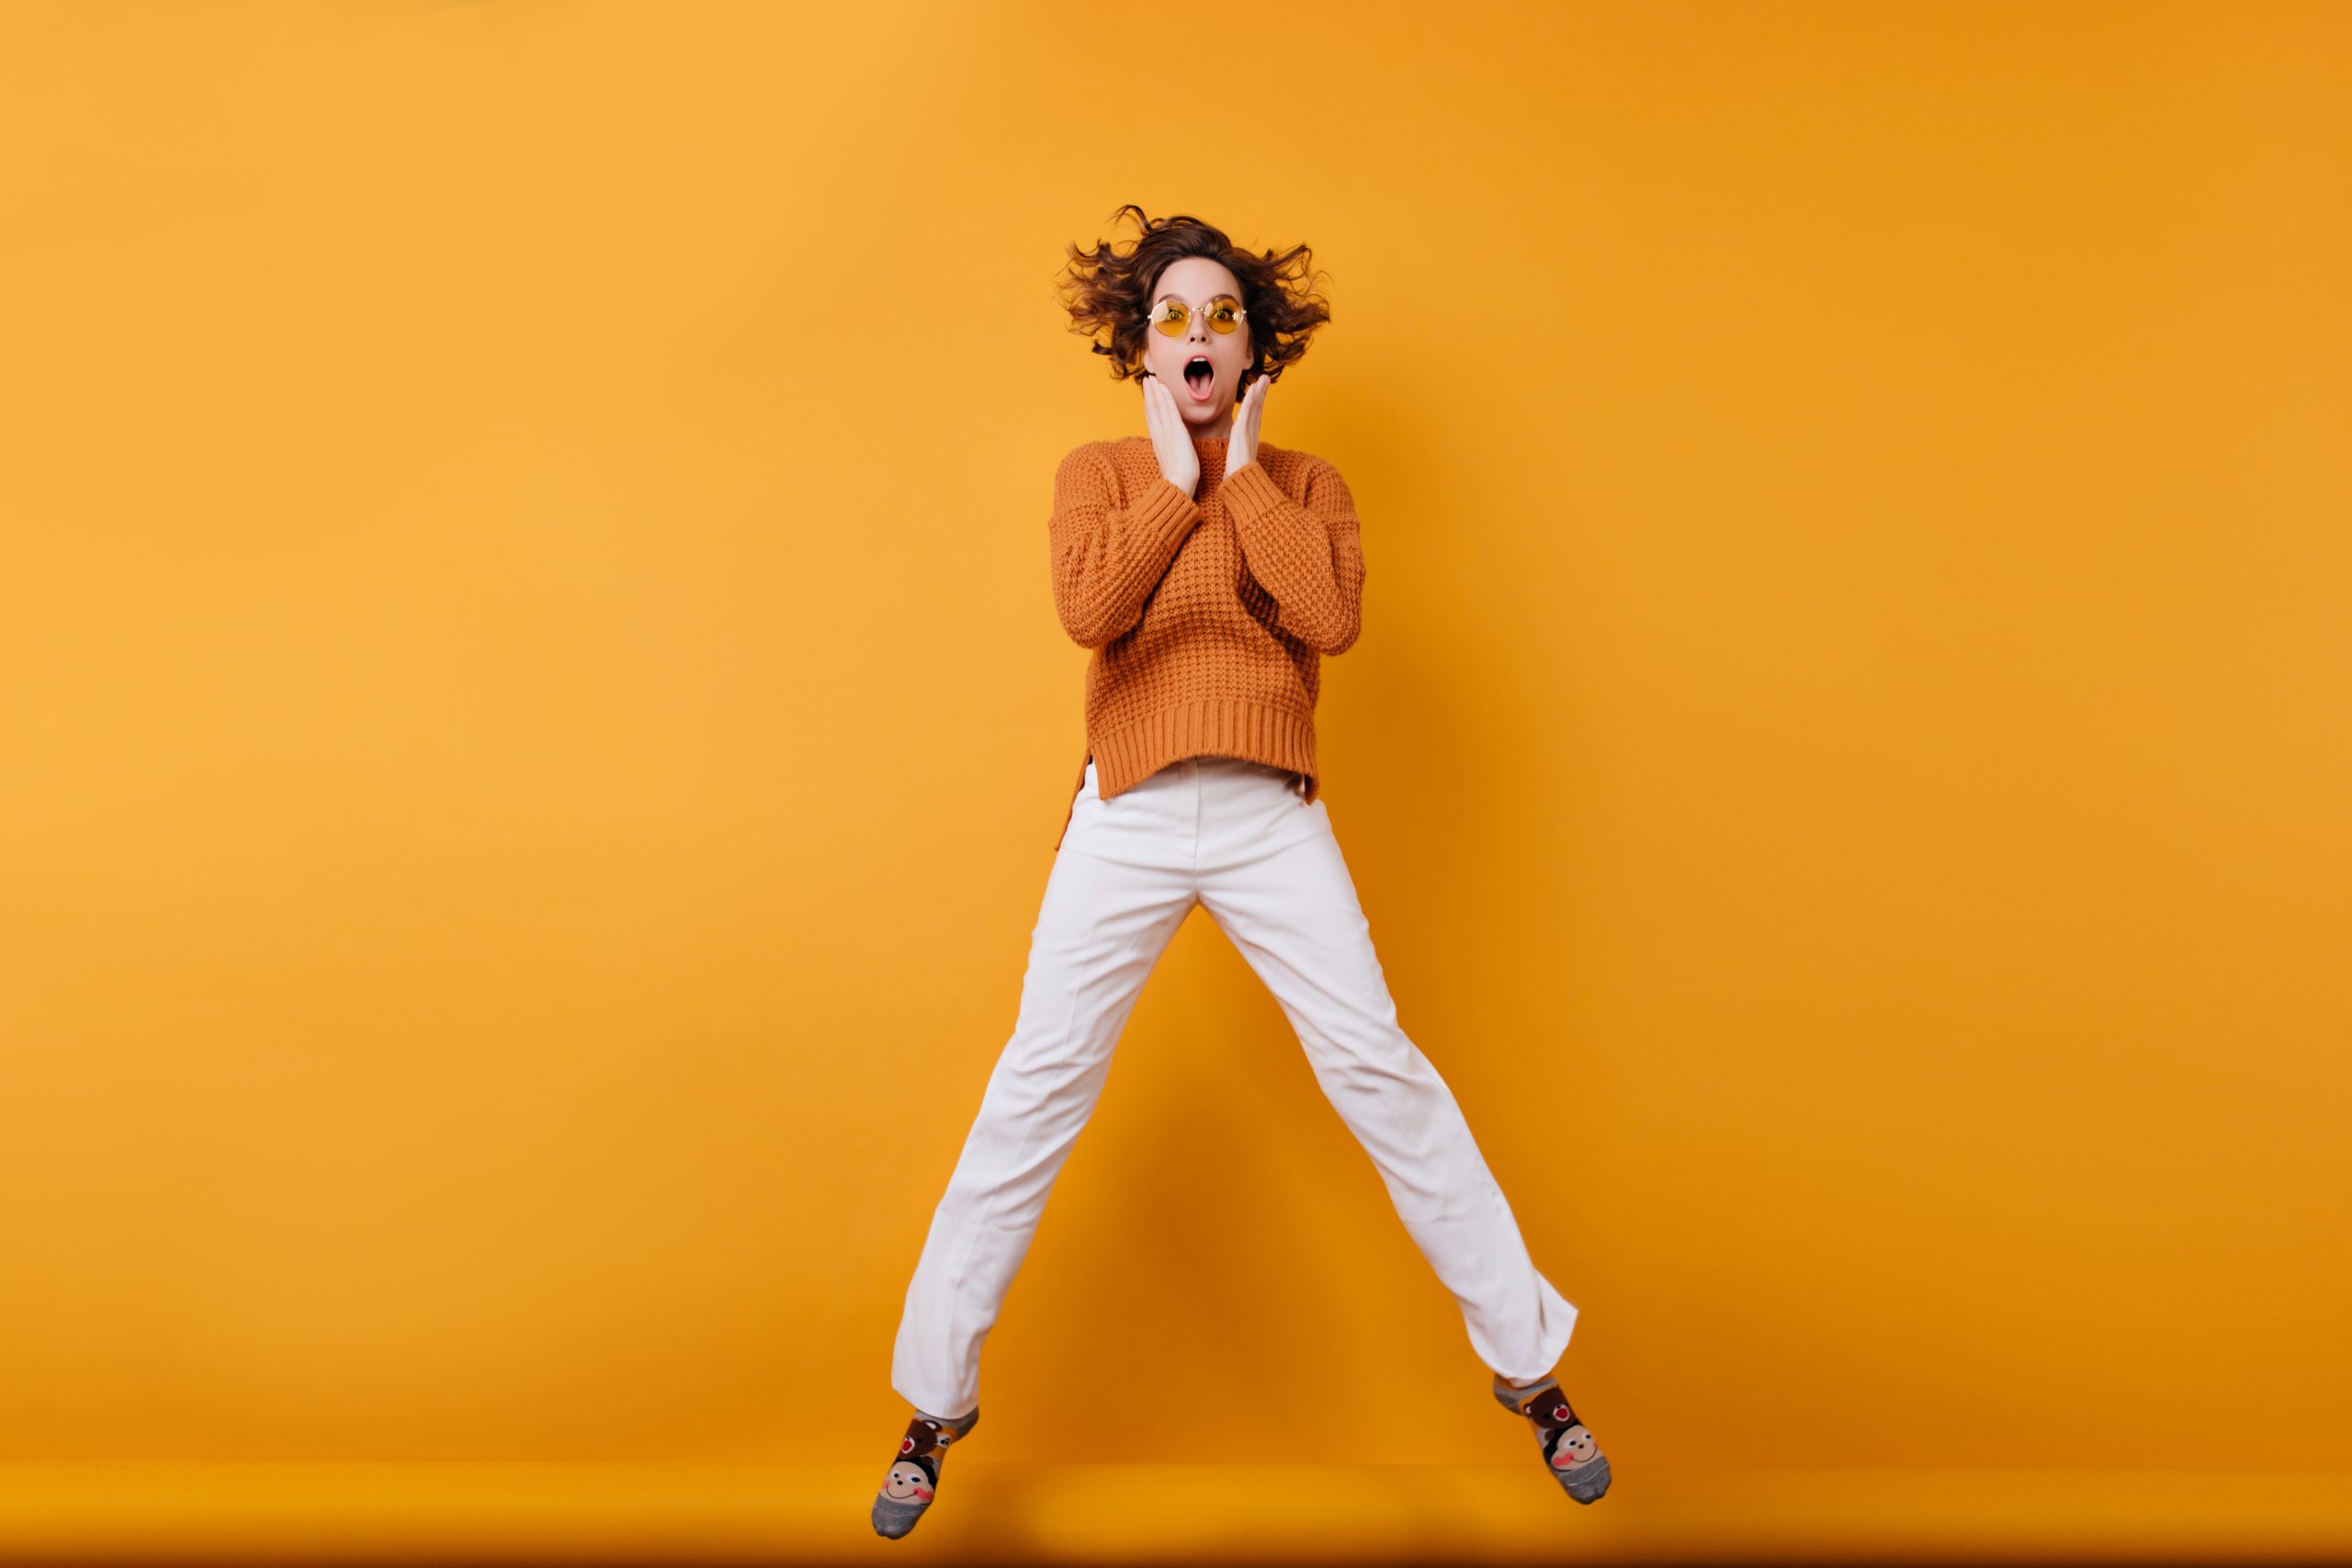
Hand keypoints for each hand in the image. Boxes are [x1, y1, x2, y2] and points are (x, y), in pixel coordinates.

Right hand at [1141, 372, 1199, 496]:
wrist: (1178, 485)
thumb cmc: (1179, 479)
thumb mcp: (1172, 463)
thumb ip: (1171, 454)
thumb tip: (1173, 453)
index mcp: (1158, 442)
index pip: (1153, 420)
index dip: (1150, 406)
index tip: (1148, 395)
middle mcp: (1159, 435)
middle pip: (1151, 410)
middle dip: (1149, 394)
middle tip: (1146, 380)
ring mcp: (1166, 431)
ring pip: (1158, 406)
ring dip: (1154, 391)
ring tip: (1151, 378)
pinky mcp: (1175, 430)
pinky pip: (1169, 408)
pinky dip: (1165, 396)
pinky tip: (1162, 386)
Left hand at [1224, 376, 1267, 477]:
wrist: (1241, 483)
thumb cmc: (1238, 477)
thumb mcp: (1236, 464)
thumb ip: (1235, 459)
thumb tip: (1231, 465)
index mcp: (1249, 439)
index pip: (1255, 416)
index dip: (1258, 403)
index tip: (1260, 392)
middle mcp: (1251, 432)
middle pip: (1258, 408)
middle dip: (1262, 393)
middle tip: (1266, 379)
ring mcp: (1248, 431)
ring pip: (1255, 406)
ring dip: (1260, 391)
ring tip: (1264, 378)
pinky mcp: (1242, 430)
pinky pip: (1248, 410)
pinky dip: (1251, 399)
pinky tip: (1254, 388)